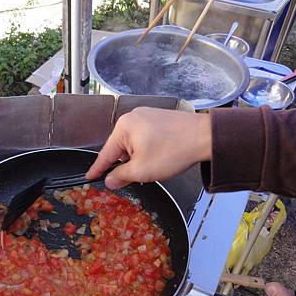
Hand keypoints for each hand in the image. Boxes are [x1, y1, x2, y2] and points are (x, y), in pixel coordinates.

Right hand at [85, 107, 211, 188]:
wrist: (206, 137)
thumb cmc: (174, 151)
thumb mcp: (142, 170)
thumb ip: (121, 176)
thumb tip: (110, 180)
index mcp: (124, 127)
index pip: (106, 153)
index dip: (98, 169)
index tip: (89, 177)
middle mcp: (132, 117)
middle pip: (120, 148)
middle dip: (126, 164)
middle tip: (135, 178)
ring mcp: (147, 116)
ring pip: (134, 144)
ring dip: (139, 158)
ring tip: (154, 167)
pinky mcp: (159, 118)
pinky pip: (145, 137)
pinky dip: (148, 150)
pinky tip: (160, 158)